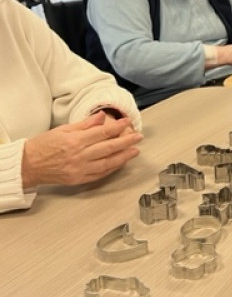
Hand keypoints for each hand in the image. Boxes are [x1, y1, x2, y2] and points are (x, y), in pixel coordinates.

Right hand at [21, 113, 142, 188]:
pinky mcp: (78, 179)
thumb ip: (85, 124)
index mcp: (75, 141)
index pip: (103, 132)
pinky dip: (112, 168)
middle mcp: (79, 156)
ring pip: (107, 163)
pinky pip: (100, 174)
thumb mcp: (63, 129)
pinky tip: (120, 163)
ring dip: (124, 157)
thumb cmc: (43, 146)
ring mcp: (79, 169)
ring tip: (135, 151)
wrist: (28, 165)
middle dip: (127, 141)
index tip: (128, 122)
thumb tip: (102, 117)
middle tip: (138, 137)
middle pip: (109, 148)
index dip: (118, 127)